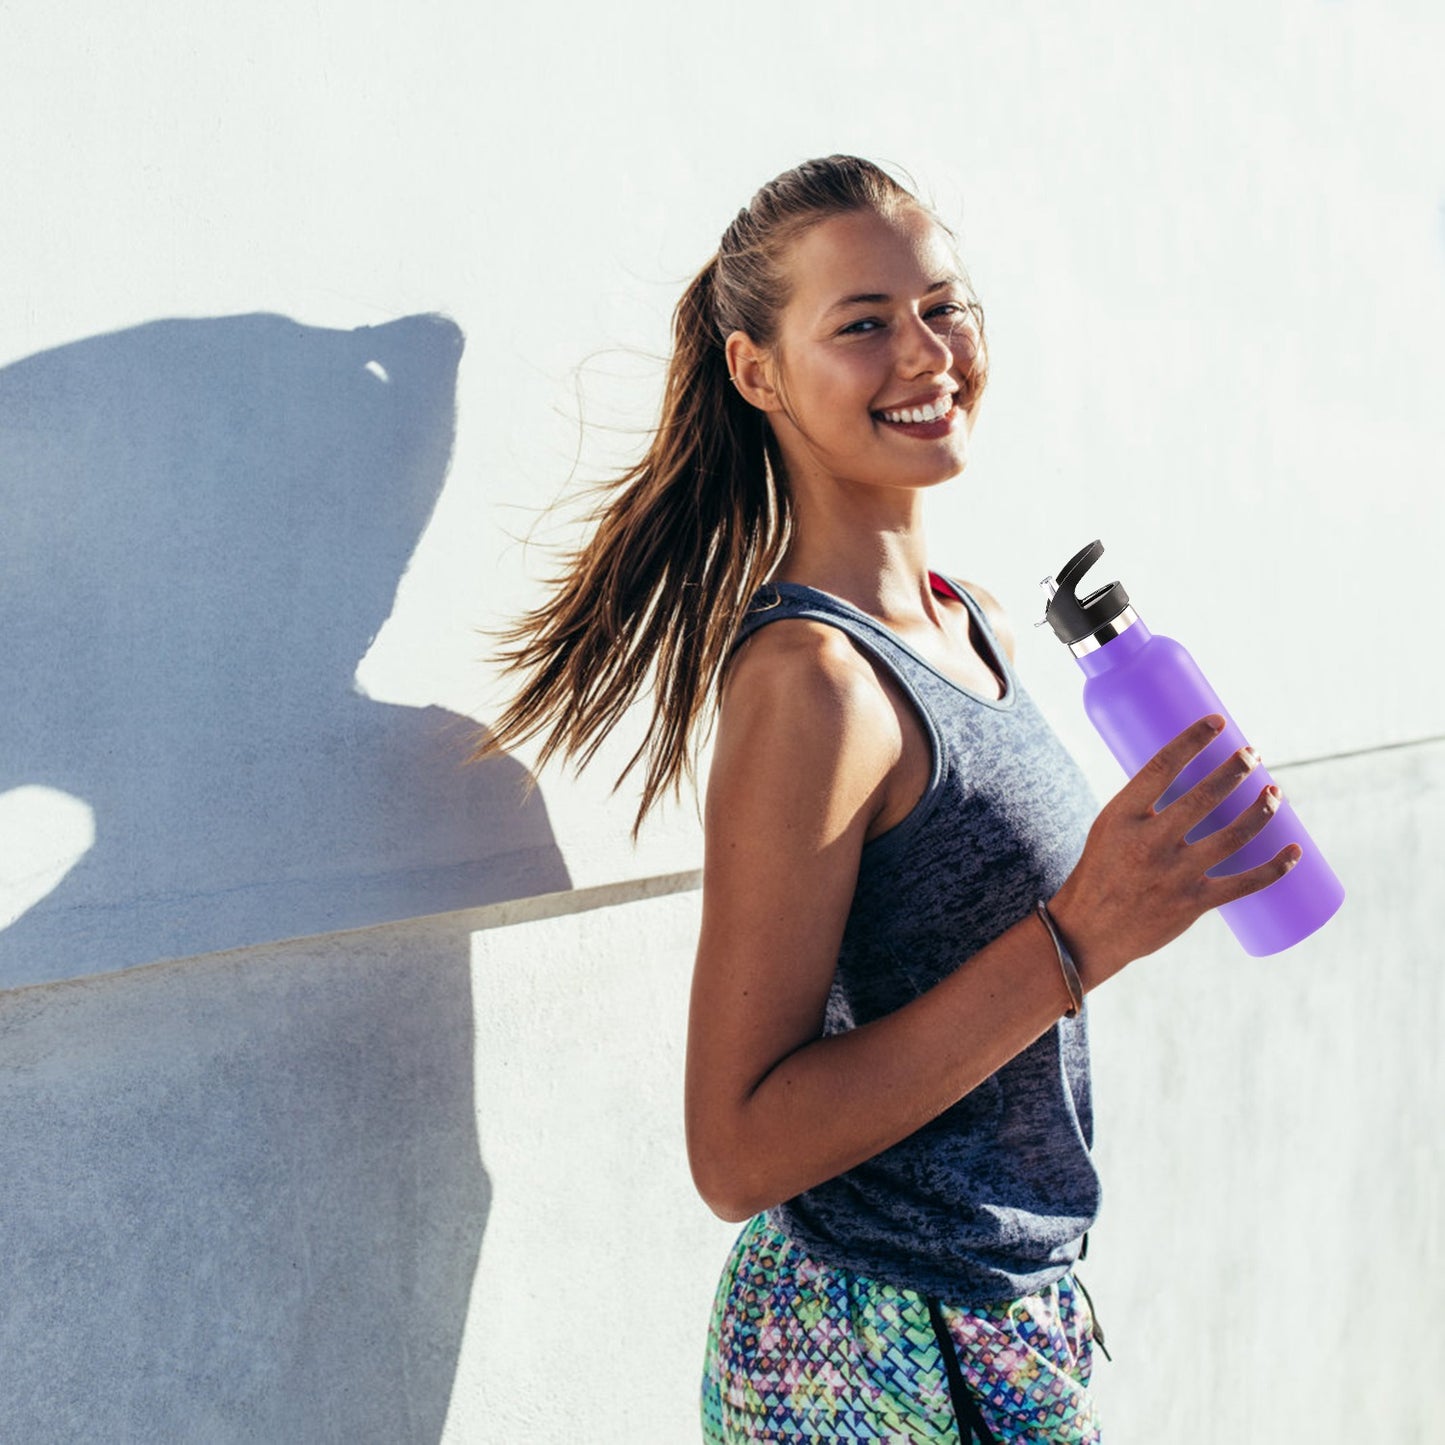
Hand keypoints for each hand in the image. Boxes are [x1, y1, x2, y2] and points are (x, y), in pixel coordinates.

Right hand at [1048, 715, 1300, 986]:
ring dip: (1261, 810)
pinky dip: (1275, 867)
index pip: (1161, 766)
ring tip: (1275, 791)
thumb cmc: (1102, 871)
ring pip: (1232, 836)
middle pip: (1204, 796)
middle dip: (1236, 769)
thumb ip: (1147, 806)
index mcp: (1122, 817)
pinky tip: (1294, 850)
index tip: (1217, 722)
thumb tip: (1196, 777)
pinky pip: (1244, 883)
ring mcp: (1173, 875)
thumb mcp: (1109, 829)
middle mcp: (1148, 843)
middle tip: (1252, 754)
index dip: (1193, 739)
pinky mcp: (1193, 904)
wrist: (1088, 932)